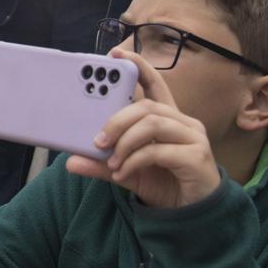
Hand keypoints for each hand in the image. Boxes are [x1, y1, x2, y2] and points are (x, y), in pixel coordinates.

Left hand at [65, 51, 221, 209]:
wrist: (192, 214)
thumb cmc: (165, 185)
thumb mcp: (127, 172)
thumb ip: (102, 165)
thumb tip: (71, 162)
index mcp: (168, 119)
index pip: (155, 83)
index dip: (137, 66)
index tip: (114, 54)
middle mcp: (183, 122)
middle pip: (147, 106)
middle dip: (117, 120)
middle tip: (98, 140)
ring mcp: (193, 138)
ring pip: (153, 123)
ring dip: (125, 141)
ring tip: (111, 161)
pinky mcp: (196, 157)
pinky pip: (159, 150)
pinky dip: (135, 160)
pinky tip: (123, 172)